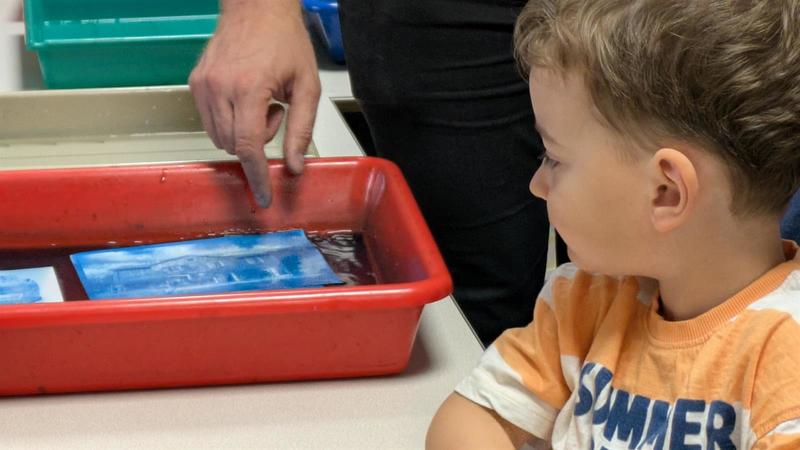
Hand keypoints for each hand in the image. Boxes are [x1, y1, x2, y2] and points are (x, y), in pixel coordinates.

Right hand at [190, 0, 320, 206]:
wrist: (257, 8)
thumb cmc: (284, 41)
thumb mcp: (307, 87)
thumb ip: (301, 130)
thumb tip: (295, 167)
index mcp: (249, 88)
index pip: (248, 146)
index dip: (257, 176)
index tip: (263, 197)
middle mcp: (220, 87)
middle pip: (234, 145)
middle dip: (257, 142)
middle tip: (274, 112)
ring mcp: (203, 85)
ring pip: (219, 137)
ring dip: (242, 133)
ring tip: (259, 102)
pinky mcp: (195, 83)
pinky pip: (209, 121)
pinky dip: (228, 122)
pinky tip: (244, 98)